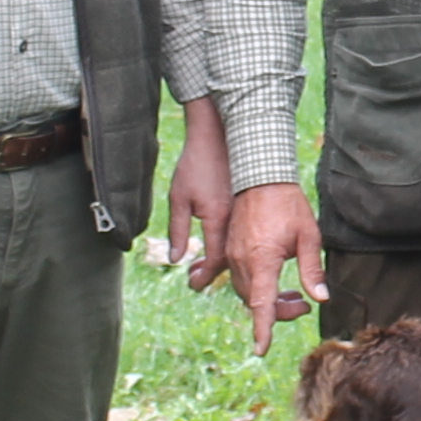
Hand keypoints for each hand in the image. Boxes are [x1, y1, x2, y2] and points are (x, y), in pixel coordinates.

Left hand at [165, 99, 231, 288]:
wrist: (218, 135)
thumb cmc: (195, 164)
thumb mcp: (179, 198)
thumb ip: (177, 231)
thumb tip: (175, 259)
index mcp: (217, 218)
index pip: (215, 260)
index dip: (205, 276)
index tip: (194, 285)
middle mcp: (234, 219)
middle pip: (229, 258)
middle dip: (212, 272)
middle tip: (196, 277)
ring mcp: (242, 212)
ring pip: (236, 246)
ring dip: (221, 259)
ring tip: (203, 264)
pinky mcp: (245, 204)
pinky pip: (240, 232)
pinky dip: (228, 243)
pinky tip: (217, 243)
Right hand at [222, 181, 324, 356]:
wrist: (261, 176)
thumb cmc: (288, 205)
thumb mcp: (309, 237)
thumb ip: (312, 270)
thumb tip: (319, 298)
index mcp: (262, 260)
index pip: (261, 303)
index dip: (263, 329)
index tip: (261, 349)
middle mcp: (242, 260)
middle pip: (254, 301)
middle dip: (277, 311)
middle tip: (302, 304)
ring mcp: (233, 254)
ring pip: (245, 291)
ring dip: (267, 299)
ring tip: (293, 294)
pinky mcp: (230, 248)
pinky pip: (239, 277)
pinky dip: (257, 286)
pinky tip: (275, 281)